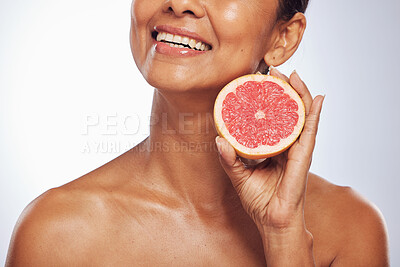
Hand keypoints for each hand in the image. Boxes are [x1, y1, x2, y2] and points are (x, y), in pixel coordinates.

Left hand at [216, 68, 323, 232]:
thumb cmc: (259, 200)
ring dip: (299, 94)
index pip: (273, 118)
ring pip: (302, 116)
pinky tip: (316, 98)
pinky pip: (310, 132)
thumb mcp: (239, 176)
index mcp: (274, 148)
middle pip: (289, 111)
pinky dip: (315, 114)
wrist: (272, 222)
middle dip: (284, 90)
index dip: (269, 99)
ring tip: (292, 76)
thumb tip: (219, 139)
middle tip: (274, 72)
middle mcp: (288, 145)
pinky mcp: (304, 158)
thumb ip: (229, 158)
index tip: (259, 82)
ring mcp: (298, 150)